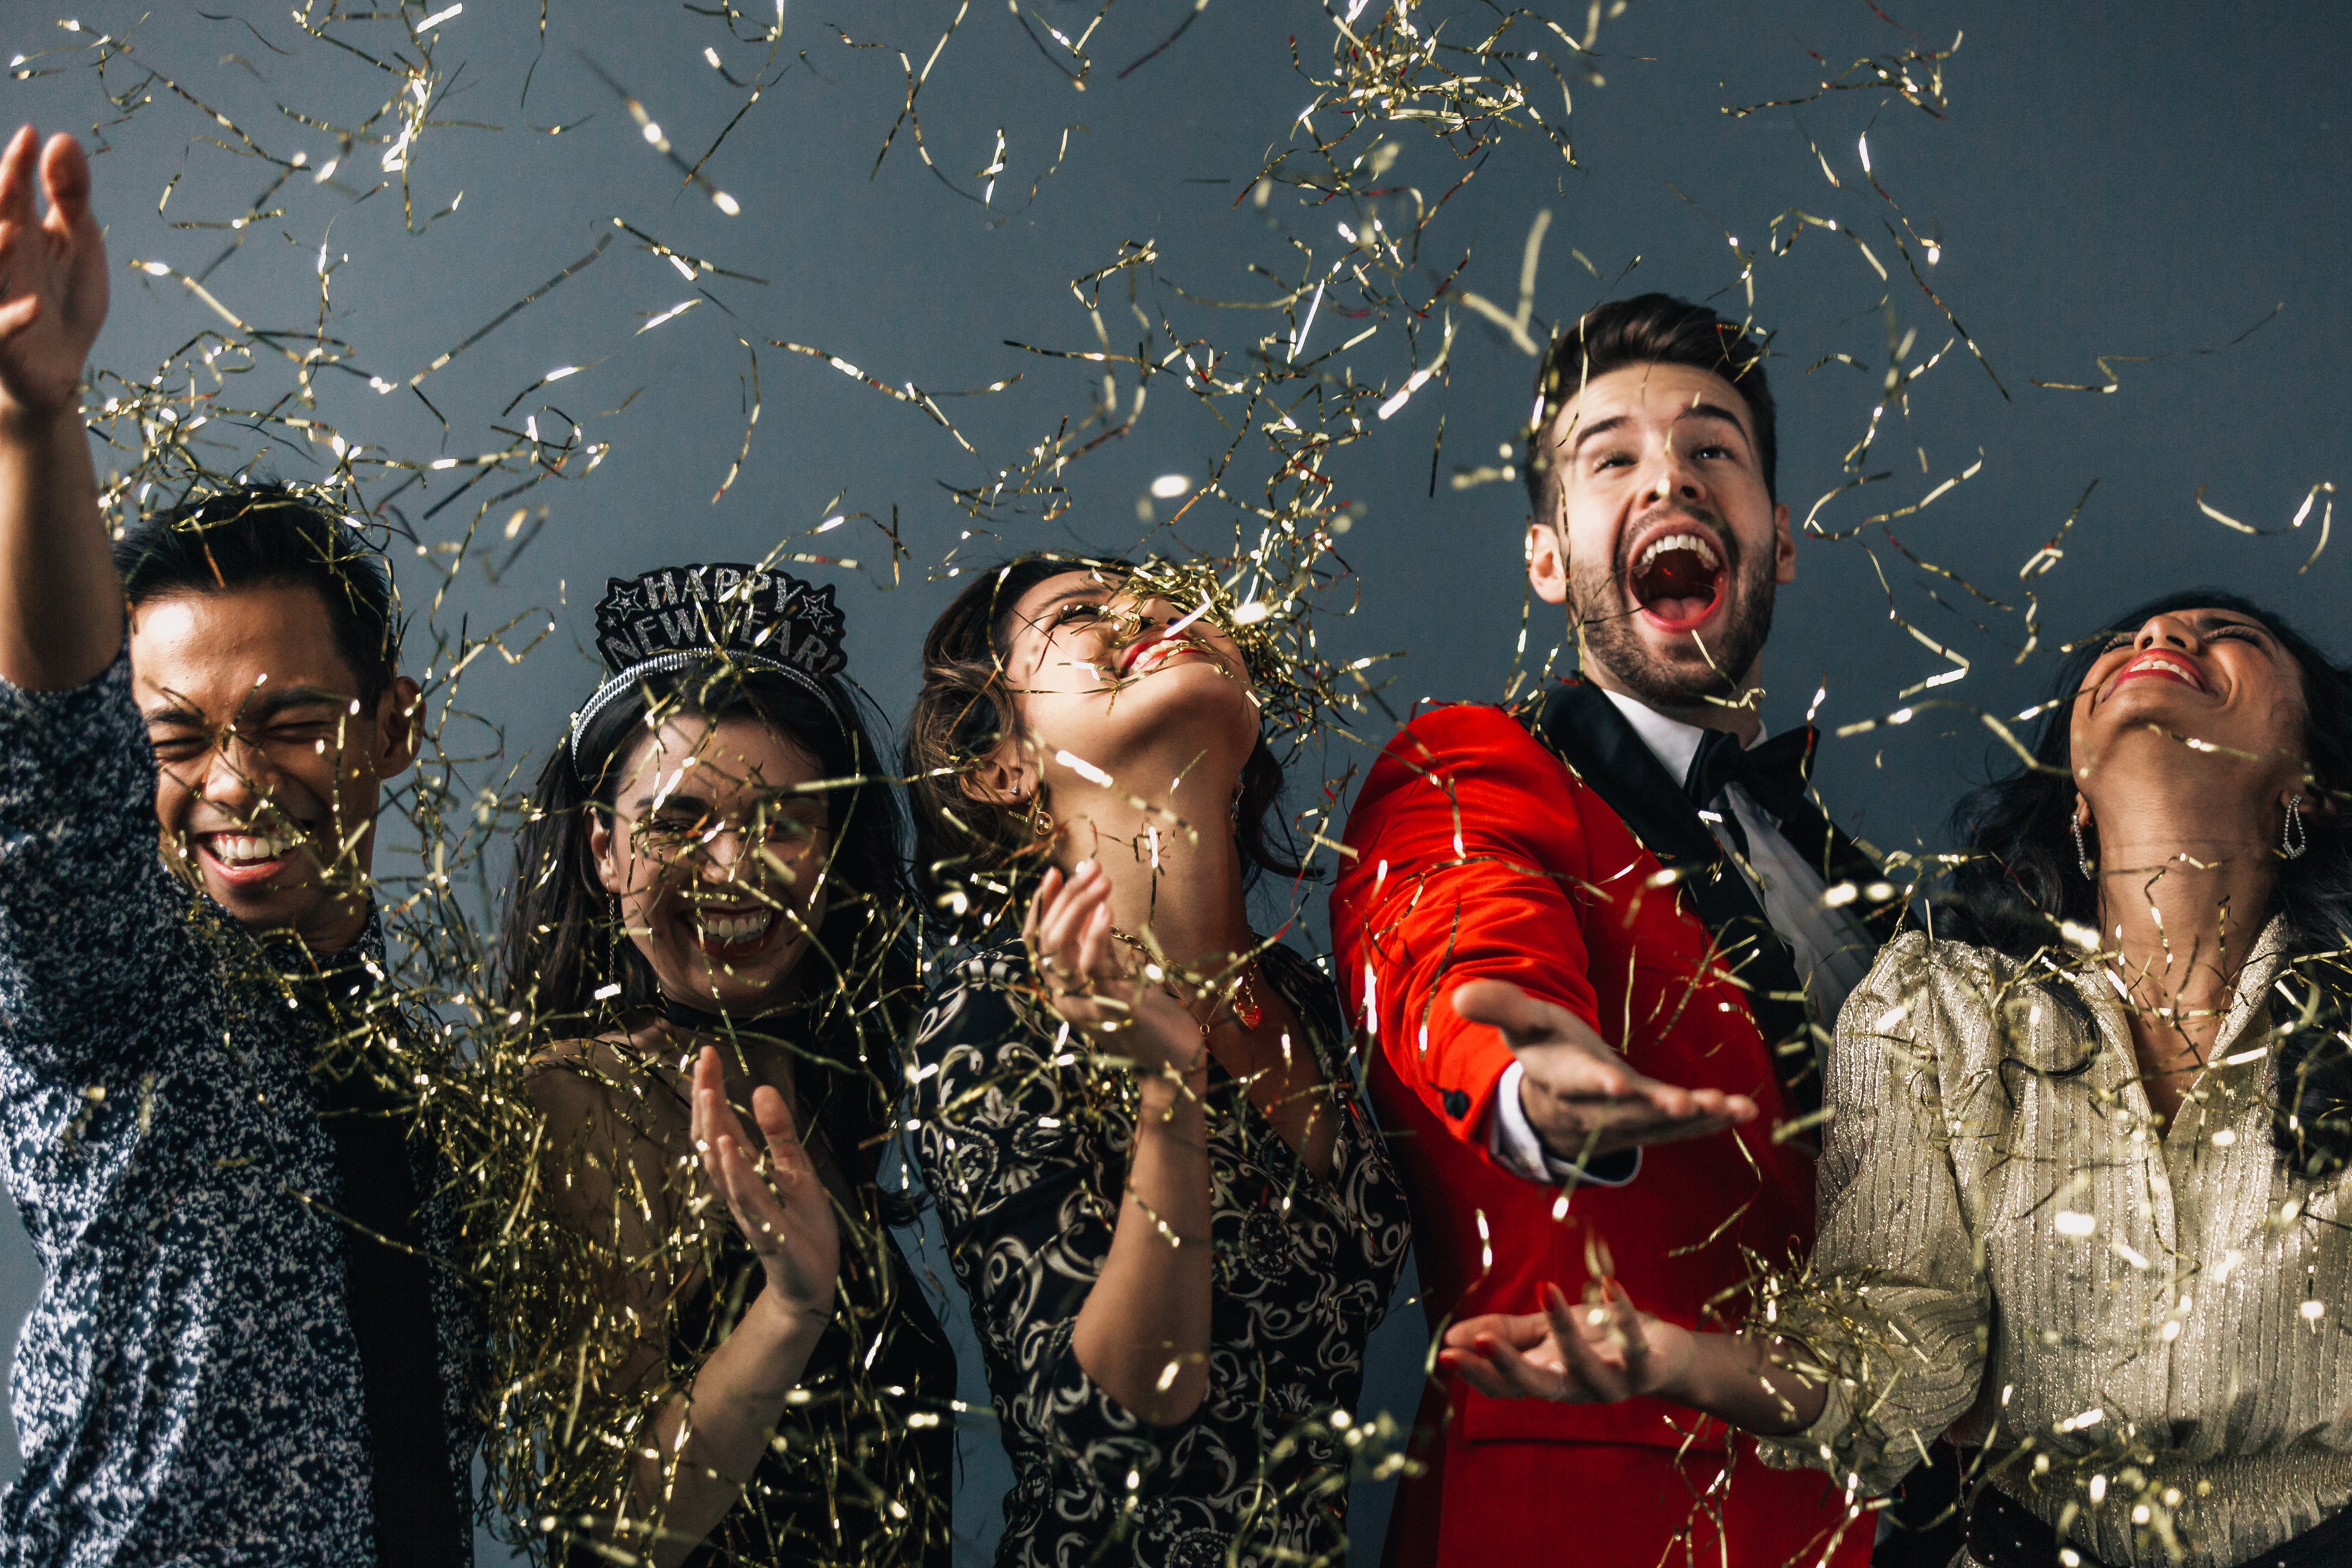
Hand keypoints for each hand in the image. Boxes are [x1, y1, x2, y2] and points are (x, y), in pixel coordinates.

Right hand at [0, 127, 106, 425]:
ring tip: (13, 230)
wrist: (58, 369)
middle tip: (11, 173)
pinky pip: (1, 329)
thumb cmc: (64, 297)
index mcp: (18, 231)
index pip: (12, 192)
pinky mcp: (3, 341)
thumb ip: (70, 194)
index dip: (18, 165)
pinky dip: (14, 318)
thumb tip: (60, 138)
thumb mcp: (77, 241)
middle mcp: (3, 260)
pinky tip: (37, 306)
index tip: (32, 136)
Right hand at [691, 1046, 837, 1327]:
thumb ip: (779, 1135)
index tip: (706, 1053)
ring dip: (713, 1130)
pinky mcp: (767, 1233)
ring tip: (707, 1093)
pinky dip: (735, 1173)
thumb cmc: (801, 1226)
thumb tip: (760, 1089)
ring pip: (722, 1167)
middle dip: (706, 1100)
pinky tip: (727, 1148)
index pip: (719, 1125)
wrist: (811, 1284)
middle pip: (712, 1139)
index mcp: (746, 1171)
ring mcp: (749, 1211)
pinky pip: (746, 1200)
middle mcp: (738, 1188)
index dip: (710, 1090)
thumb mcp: (797, 1170)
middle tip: (702, 1061)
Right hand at [1024, 860, 1202, 1078]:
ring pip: (1060, 949)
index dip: (1041, 906)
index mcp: (1061, 988)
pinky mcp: (1109, 1011)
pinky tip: (1107, 911)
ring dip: (1079, 908)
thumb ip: (1098, 943)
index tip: (1055, 872)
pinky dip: (1095, 937)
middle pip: (1047, 939)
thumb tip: (1089, 899)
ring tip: (1101, 880)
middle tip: (1091, 868)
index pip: (1035, 941)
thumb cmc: (1148, 1013)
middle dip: (1066, 898)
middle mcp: (1064, 998)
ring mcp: (1083, 1006)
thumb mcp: (1117, 971)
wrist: (1174, 1064)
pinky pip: (1091, 969)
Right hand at [1439, 1281, 1688, 1403]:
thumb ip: (1505, 1334)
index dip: (1476, 1373)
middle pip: (1535, 1386)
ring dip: (1564, 1329)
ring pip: (1583, 1366)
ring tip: (1547, 1288)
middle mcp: (1575, 1388)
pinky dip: (1623, 1315)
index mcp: (1546, 1379)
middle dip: (1506, 1366)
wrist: (1665, 1357)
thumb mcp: (1546, 1335)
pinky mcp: (1645, 1369)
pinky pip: (1634, 1346)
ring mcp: (1611, 1382)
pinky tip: (1608, 1285)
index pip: (1504, 1386)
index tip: (1445, 1352)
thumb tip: (1451, 1335)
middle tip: (1477, 1342)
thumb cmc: (1599, 1342)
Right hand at [1452, 980, 1755, 1159]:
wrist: (1552, 1100)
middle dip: (1656, 1109)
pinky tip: (1743, 1110)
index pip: (1576, 1082)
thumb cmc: (1542, 1048)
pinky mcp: (1649, 1123)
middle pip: (1626, 1112)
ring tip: (1731, 1107)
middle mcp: (1593, 1108)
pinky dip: (1711, 1121)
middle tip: (1687, 1103)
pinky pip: (1680, 1128)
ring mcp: (1625, 1121)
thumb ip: (1498, 1006)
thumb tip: (1458, 992)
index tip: (1614, 1082)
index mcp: (1560, 1078)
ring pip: (1659, 1125)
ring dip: (1696, 1117)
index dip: (1595, 1083)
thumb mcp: (1520, 1023)